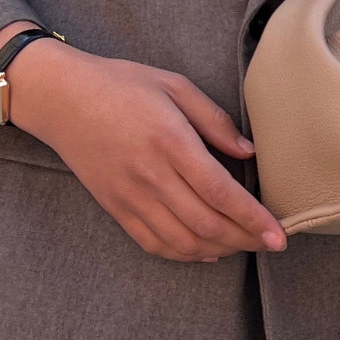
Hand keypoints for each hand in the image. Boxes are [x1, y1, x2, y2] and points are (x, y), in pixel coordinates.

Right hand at [3, 38, 287, 263]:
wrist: (60, 98)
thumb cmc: (122, 85)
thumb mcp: (175, 86)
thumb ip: (215, 121)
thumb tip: (249, 153)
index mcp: (170, 141)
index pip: (220, 192)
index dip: (253, 218)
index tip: (279, 235)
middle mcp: (150, 175)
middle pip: (206, 223)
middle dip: (245, 240)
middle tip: (270, 244)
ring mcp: (129, 196)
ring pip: (182, 240)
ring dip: (219, 249)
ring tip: (244, 245)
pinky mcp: (114, 207)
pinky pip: (153, 243)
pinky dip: (184, 253)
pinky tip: (206, 250)